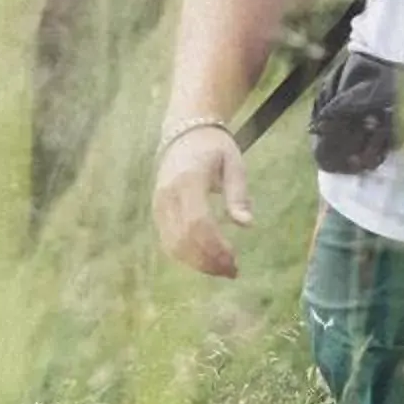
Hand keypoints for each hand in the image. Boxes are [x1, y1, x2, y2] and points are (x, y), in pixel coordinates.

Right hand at [152, 126, 251, 277]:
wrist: (184, 132)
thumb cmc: (214, 148)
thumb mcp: (233, 163)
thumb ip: (238, 193)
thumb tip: (247, 224)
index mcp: (188, 180)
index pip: (198, 222)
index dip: (215, 246)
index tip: (235, 260)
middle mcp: (168, 195)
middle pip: (184, 238)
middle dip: (209, 260)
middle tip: (232, 271)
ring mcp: (159, 205)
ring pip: (173, 245)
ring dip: (198, 263)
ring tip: (222, 270)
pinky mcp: (157, 212)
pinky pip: (168, 241)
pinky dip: (186, 257)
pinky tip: (206, 261)